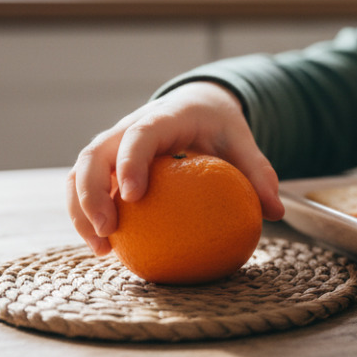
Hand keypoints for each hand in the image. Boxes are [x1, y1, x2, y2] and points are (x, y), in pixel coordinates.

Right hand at [66, 81, 284, 255]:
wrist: (195, 106)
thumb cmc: (217, 126)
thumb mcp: (242, 141)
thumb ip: (258, 172)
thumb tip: (276, 212)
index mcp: (161, 118)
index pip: (139, 135)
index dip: (131, 162)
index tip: (134, 196)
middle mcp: (127, 128)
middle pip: (93, 156)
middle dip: (91, 194)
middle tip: (109, 231)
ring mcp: (112, 147)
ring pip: (80, 174)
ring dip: (81, 211)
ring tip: (103, 250)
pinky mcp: (106, 166)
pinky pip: (86, 189)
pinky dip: (88, 218)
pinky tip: (108, 251)